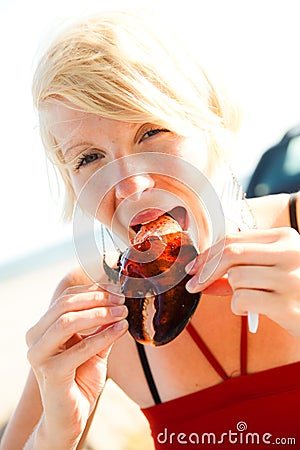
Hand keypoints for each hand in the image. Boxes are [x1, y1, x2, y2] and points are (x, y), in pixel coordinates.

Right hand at [25, 283, 127, 448]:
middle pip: (65, 305)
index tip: (116, 289)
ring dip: (99, 314)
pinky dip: (103, 336)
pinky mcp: (50, 373)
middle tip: (121, 300)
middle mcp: (36, 338)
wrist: (71, 416)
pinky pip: (80, 348)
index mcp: (43, 328)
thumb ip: (101, 325)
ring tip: (122, 313)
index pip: (66, 298)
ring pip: (67, 321)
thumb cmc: (80, 378)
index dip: (92, 290)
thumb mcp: (93, 345)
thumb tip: (117, 300)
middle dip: (97, 299)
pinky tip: (120, 330)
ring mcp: (39, 355)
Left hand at [186, 228, 299, 337]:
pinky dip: (238, 307)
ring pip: (235, 278)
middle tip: (194, 285)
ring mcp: (290, 279)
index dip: (209, 253)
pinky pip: (241, 300)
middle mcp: (291, 253)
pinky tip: (250, 311)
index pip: (235, 239)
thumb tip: (202, 273)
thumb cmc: (294, 291)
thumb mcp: (273, 269)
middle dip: (206, 270)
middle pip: (232, 254)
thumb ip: (242, 266)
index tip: (195, 267)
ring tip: (247, 299)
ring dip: (232, 292)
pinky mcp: (287, 305)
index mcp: (286, 238)